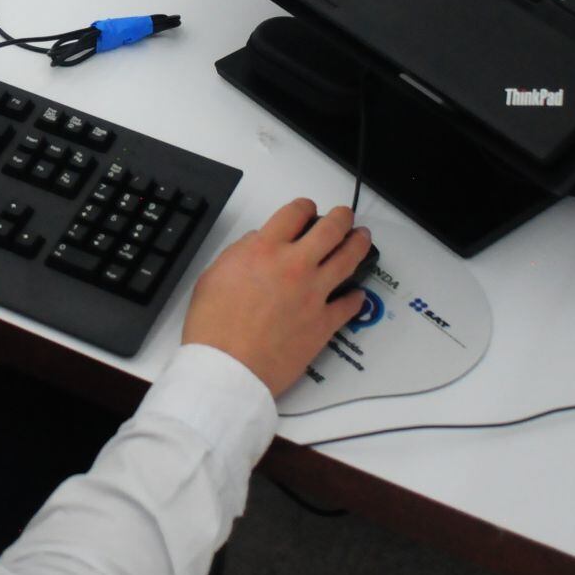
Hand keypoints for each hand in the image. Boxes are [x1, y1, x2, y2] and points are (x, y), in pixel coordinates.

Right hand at [181, 200, 371, 396]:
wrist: (228, 368)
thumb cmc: (214, 328)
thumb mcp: (212, 276)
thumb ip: (238, 253)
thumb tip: (255, 243)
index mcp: (264, 250)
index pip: (295, 213)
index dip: (305, 207)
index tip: (308, 209)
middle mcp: (294, 266)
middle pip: (331, 229)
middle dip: (342, 217)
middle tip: (345, 216)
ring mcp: (314, 294)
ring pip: (348, 259)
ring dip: (358, 245)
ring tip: (362, 240)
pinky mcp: (324, 323)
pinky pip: (349, 305)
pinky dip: (355, 297)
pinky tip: (356, 294)